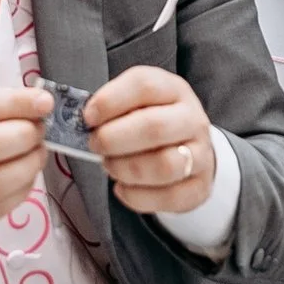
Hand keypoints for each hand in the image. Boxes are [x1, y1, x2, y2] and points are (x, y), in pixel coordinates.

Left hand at [84, 66, 216, 215]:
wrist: (191, 148)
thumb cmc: (151, 120)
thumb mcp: (136, 102)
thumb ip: (112, 105)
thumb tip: (82, 120)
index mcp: (173, 90)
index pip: (145, 86)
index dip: (111, 100)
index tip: (88, 117)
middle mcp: (193, 119)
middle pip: (154, 127)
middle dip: (114, 139)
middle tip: (94, 145)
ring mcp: (201, 155)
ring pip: (165, 165)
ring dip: (126, 169)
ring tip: (109, 166)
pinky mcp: (199, 187)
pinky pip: (168, 197)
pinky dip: (136, 196)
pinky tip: (122, 188)